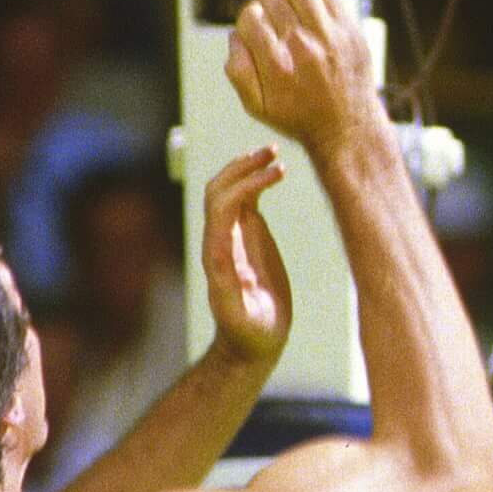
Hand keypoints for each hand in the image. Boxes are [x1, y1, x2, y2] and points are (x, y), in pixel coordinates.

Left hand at [202, 148, 291, 368]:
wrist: (252, 340)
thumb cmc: (249, 332)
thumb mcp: (238, 315)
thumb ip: (227, 289)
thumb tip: (216, 255)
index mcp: (217, 252)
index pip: (222, 203)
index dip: (246, 183)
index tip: (276, 174)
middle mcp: (220, 236)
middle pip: (220, 187)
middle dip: (242, 166)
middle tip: (273, 151)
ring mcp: (233, 233)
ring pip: (231, 188)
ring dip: (248, 166)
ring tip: (274, 152)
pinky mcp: (247, 234)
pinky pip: (247, 198)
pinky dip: (258, 180)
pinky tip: (276, 171)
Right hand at [224, 0, 383, 155]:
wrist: (347, 127)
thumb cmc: (298, 116)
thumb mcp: (257, 106)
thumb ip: (238, 70)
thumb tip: (235, 34)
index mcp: (275, 65)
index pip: (250, 16)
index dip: (249, 19)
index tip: (258, 29)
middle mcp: (302, 47)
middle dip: (268, 6)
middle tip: (276, 22)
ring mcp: (329, 36)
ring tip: (294, 10)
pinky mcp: (350, 30)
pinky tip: (314, 8)